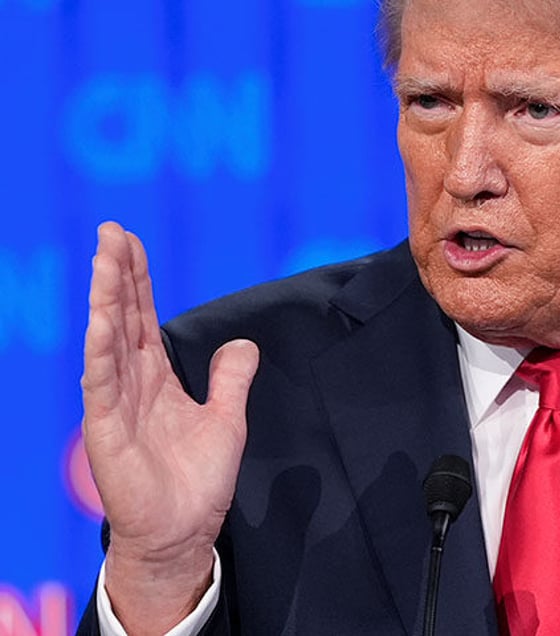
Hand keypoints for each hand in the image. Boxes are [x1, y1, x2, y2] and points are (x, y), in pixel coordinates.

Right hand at [81, 222, 258, 633]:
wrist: (184, 531)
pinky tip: (101, 322)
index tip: (129, 241)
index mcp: (156, 377)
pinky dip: (101, 353)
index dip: (137, 280)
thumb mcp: (227, 419)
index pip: (143, 317)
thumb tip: (243, 342)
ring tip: (104, 260)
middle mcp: (131, 384)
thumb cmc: (197, 479)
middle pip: (122, 318)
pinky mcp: (107, 432)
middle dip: (116, 274)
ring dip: (105, 300)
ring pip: (108, 342)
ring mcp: (116, 406)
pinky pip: (102, 386)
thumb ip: (231, 378)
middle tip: (111, 231)